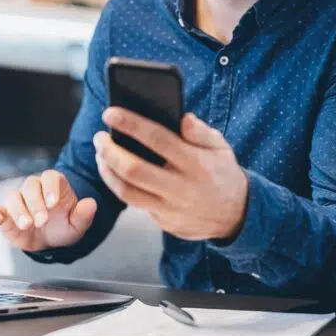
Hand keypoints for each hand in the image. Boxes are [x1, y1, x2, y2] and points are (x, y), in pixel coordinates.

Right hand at [0, 170, 96, 252]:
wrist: (50, 241)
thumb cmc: (64, 226)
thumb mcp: (77, 224)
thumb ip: (84, 215)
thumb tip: (91, 204)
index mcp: (53, 185)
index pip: (50, 177)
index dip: (50, 188)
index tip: (54, 203)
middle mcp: (34, 189)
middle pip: (30, 186)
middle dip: (35, 203)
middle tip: (42, 221)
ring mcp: (18, 200)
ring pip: (13, 196)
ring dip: (18, 210)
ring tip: (26, 225)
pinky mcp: (5, 214)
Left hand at [95, 108, 248, 241]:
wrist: (236, 215)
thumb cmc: (222, 172)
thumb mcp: (220, 147)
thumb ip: (201, 132)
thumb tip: (184, 118)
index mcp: (196, 163)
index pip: (158, 139)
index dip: (131, 124)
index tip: (110, 113)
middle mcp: (182, 187)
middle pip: (135, 169)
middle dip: (110, 151)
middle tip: (99, 137)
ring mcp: (172, 208)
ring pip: (127, 192)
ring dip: (107, 171)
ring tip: (100, 154)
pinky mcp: (164, 222)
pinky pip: (136, 204)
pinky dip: (119, 186)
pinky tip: (112, 172)